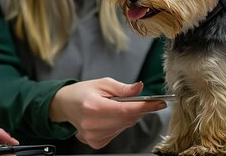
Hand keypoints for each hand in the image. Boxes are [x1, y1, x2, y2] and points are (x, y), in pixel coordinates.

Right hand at [49, 78, 166, 148]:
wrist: (66, 105)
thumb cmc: (84, 92)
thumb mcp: (104, 83)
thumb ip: (123, 88)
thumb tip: (140, 88)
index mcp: (93, 106)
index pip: (126, 110)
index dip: (146, 107)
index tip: (160, 103)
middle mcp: (92, 124)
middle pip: (127, 120)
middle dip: (139, 110)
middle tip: (143, 101)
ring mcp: (93, 136)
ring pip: (124, 127)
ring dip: (129, 117)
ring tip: (117, 107)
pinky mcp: (95, 142)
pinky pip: (118, 133)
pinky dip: (120, 124)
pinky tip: (111, 116)